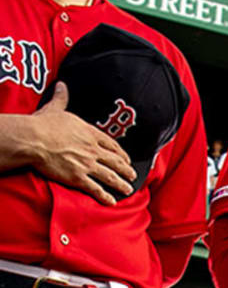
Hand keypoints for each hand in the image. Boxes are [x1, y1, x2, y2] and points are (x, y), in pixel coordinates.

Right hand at [25, 82, 136, 205]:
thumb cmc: (42, 125)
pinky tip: (111, 201)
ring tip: (128, 190)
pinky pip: (95, 189)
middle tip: (134, 176)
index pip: (111, 145)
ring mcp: (87, 164)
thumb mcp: (55, 109)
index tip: (127, 158)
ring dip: (121, 184)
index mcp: (89, 133)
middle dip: (126, 169)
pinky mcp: (78, 177)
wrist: (33, 139)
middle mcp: (93, 149)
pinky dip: (105, 196)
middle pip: (115, 161)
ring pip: (110, 176)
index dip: (121, 153)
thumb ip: (62, 98)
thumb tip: (61, 85)